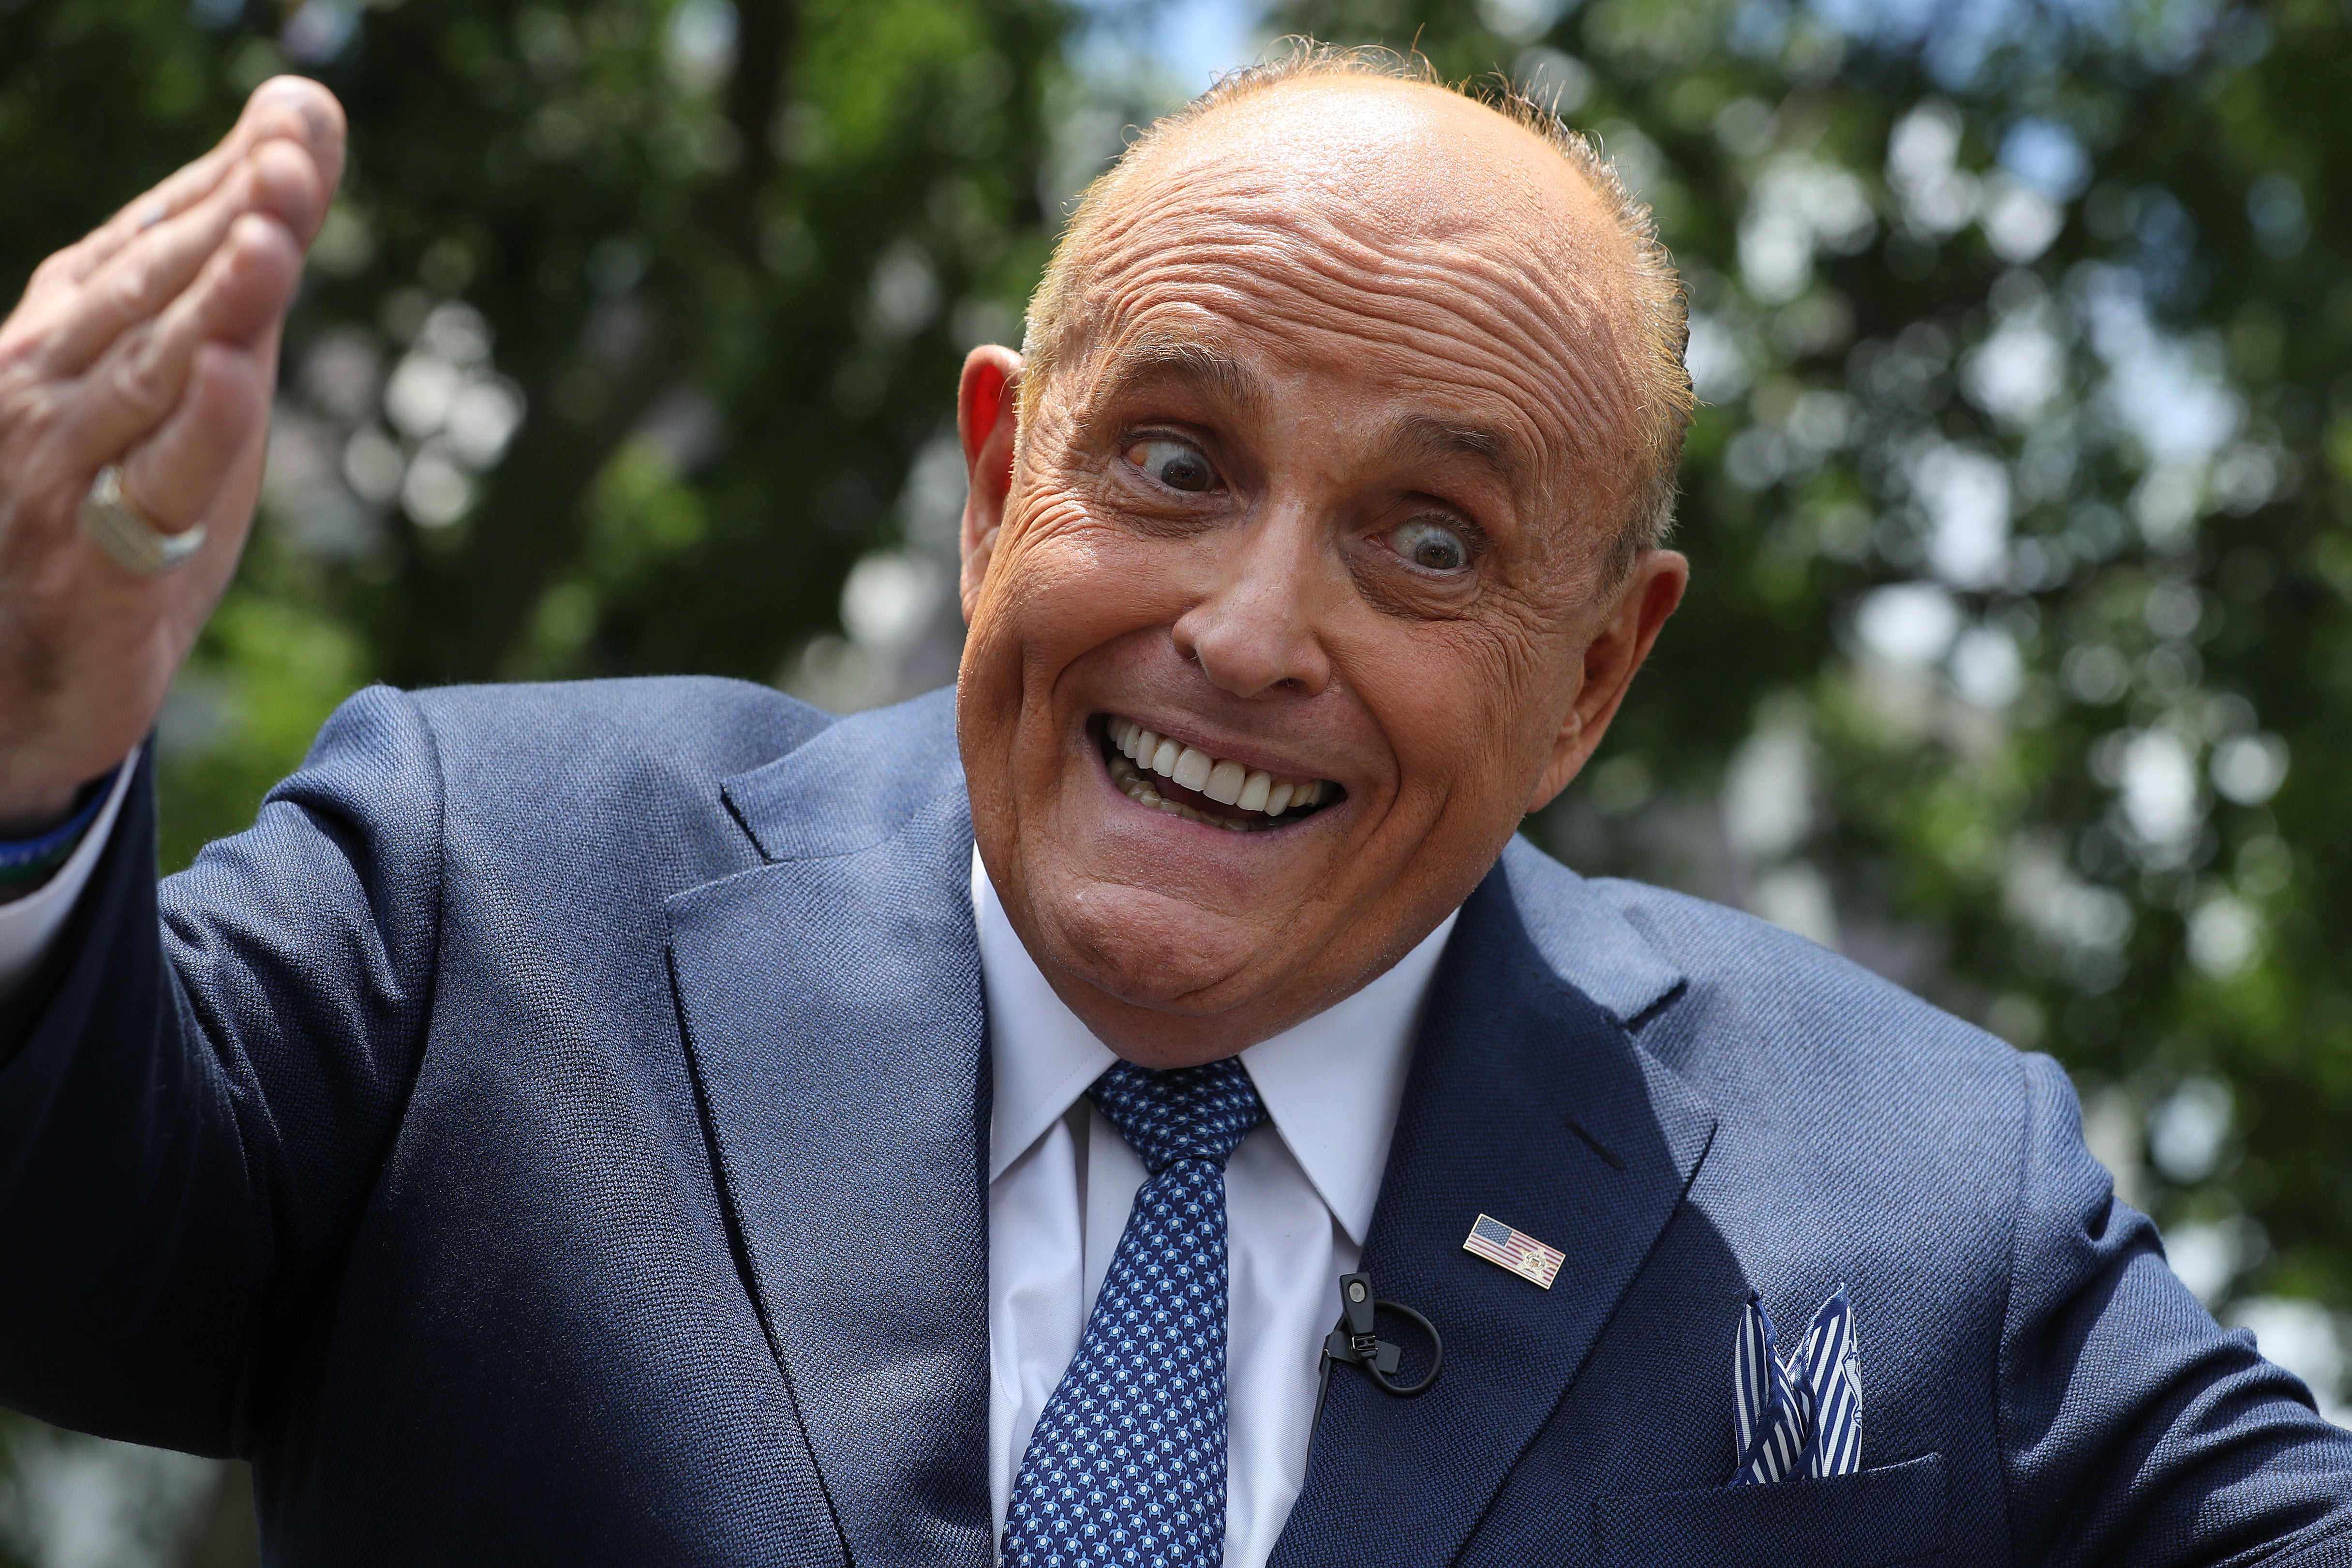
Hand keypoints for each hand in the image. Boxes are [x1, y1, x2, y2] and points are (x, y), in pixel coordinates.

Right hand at [0, 77, 345, 833]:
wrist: (16, 685)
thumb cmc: (105, 517)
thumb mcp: (179, 397)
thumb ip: (232, 295)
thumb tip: (292, 162)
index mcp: (67, 342)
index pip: (152, 243)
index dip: (224, 179)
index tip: (297, 120)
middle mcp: (52, 392)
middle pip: (154, 291)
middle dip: (225, 218)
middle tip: (292, 155)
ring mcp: (65, 474)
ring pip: (153, 373)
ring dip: (217, 304)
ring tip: (272, 237)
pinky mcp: (98, 567)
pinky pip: (153, 489)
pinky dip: (197, 432)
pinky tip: (235, 379)